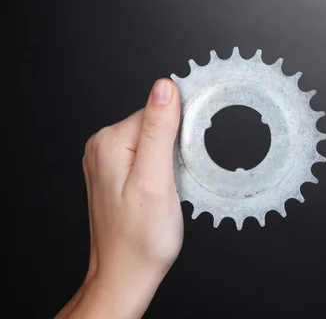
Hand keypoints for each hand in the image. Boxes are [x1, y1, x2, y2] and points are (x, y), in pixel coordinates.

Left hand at [56, 79, 182, 317]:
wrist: (126, 274)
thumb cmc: (141, 238)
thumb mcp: (156, 180)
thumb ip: (159, 130)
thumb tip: (164, 86)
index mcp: (110, 142)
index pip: (156, 110)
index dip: (181, 131)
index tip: (187, 156)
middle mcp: (102, 147)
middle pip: (155, 123)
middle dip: (176, 145)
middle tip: (177, 178)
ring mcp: (107, 161)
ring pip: (155, 140)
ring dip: (171, 158)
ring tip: (170, 187)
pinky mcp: (116, 174)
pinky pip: (148, 155)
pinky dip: (163, 168)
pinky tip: (163, 189)